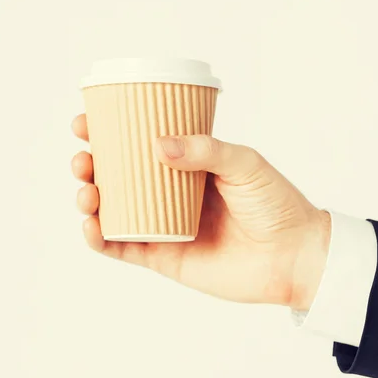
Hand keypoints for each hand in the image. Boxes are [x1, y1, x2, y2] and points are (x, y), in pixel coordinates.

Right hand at [71, 115, 330, 309]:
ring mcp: (164, 225)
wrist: (294, 255)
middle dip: (91, 165)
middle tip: (84, 157)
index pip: (140, 145)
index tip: (87, 121)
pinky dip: (100, 239)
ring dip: (89, 199)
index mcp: (187, 165)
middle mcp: (170, 194)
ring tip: (86, 189)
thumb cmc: (275, 203)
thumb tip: (158, 145)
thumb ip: (205, 151)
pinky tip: (91, 226)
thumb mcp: (245, 163)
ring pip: (114, 211)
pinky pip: (123, 248)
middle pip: (118, 177)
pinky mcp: (164, 257)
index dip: (109, 133)